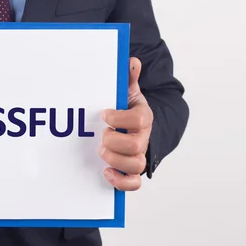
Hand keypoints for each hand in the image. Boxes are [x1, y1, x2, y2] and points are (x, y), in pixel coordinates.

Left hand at [99, 57, 152, 190]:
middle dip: (113, 141)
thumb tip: (131, 62)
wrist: (135, 127)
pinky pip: (134, 183)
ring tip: (101, 151)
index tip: (104, 114)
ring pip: (135, 165)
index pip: (139, 119)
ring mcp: (138, 155)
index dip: (119, 118)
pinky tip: (106, 173)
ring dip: (114, 160)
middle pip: (135, 145)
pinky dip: (121, 181)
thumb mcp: (127, 92)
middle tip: (102, 135)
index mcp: (142, 117)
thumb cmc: (127, 109)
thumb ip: (128, 79)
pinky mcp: (131, 170)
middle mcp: (143, 137)